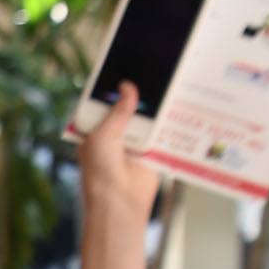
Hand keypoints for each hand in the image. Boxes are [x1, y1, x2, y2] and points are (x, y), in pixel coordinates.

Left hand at [79, 82, 165, 225]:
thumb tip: (128, 87)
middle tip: (149, 68)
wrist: (120, 203)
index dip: (112, 87)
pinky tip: (174, 104)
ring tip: (164, 80)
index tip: (124, 65)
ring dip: (153, 107)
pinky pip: (159, 132)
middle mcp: (112, 135)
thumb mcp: (103, 135)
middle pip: (127, 107)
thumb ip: (118, 111)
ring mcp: (132, 142)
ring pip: (144, 118)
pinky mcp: (150, 150)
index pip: (103, 102)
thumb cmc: (100, 173)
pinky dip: (165, 123)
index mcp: (94, 130)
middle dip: (137, 93)